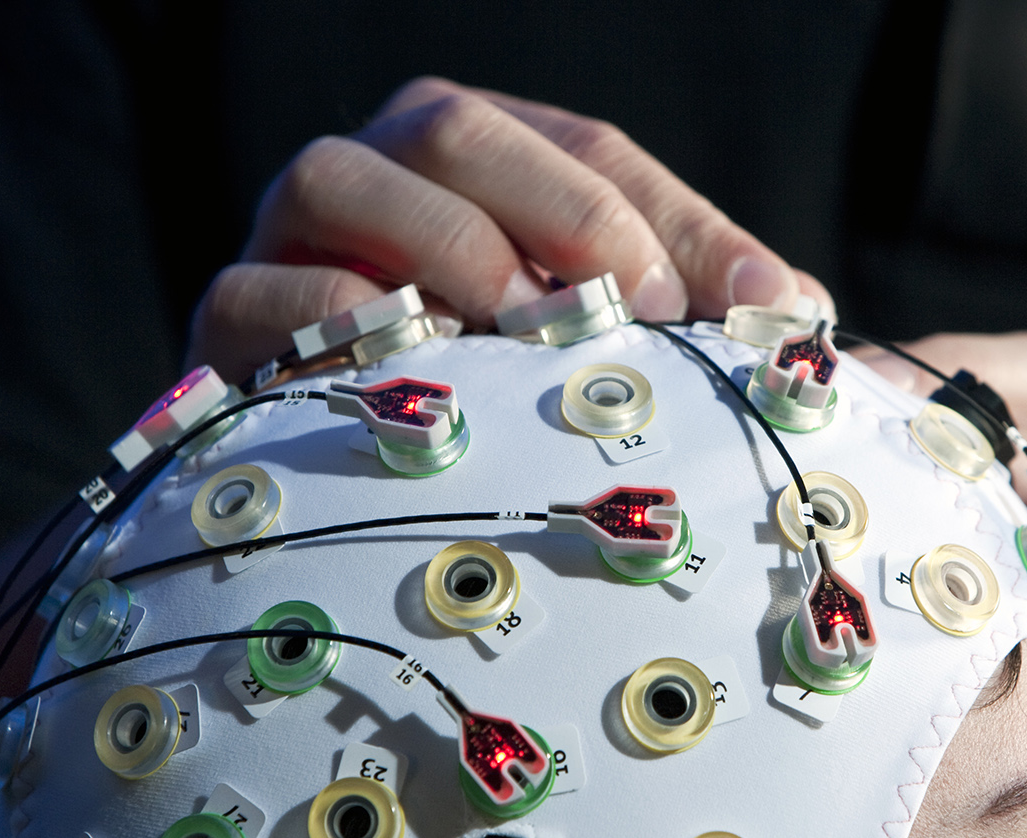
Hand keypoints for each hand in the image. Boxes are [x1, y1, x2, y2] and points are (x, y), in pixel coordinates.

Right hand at [188, 77, 831, 380]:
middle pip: (452, 125)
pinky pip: (248, 296)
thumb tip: (808, 330)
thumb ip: (688, 336)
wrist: (323, 523)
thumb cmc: (493, 444)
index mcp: (488, 179)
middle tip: (635, 312)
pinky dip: (330, 323)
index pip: (593, 159)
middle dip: (557, 210)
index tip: (765, 316)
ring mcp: (286, 246)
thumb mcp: (602, 380)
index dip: (681, 225)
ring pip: (332, 178)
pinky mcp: (218, 333)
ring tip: (524, 334)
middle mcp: (382, 186)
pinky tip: (413, 380)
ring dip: (442, 246)